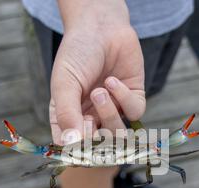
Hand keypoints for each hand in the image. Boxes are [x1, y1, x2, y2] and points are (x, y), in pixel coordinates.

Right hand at [50, 0, 145, 144]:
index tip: (78, 141)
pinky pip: (134, 112)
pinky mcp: (133, 98)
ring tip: (100, 91)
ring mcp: (113, 109)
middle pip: (98, 146)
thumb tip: (71, 145)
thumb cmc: (76, 54)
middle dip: (96, 135)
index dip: (78, 150)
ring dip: (109, 114)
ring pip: (118, 133)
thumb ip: (67, 114)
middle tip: (88, 118)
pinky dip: (124, 98)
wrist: (100, 26)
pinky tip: (113, 80)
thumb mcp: (64, 84)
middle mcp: (91, 117)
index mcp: (68, 117)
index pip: (73, 148)